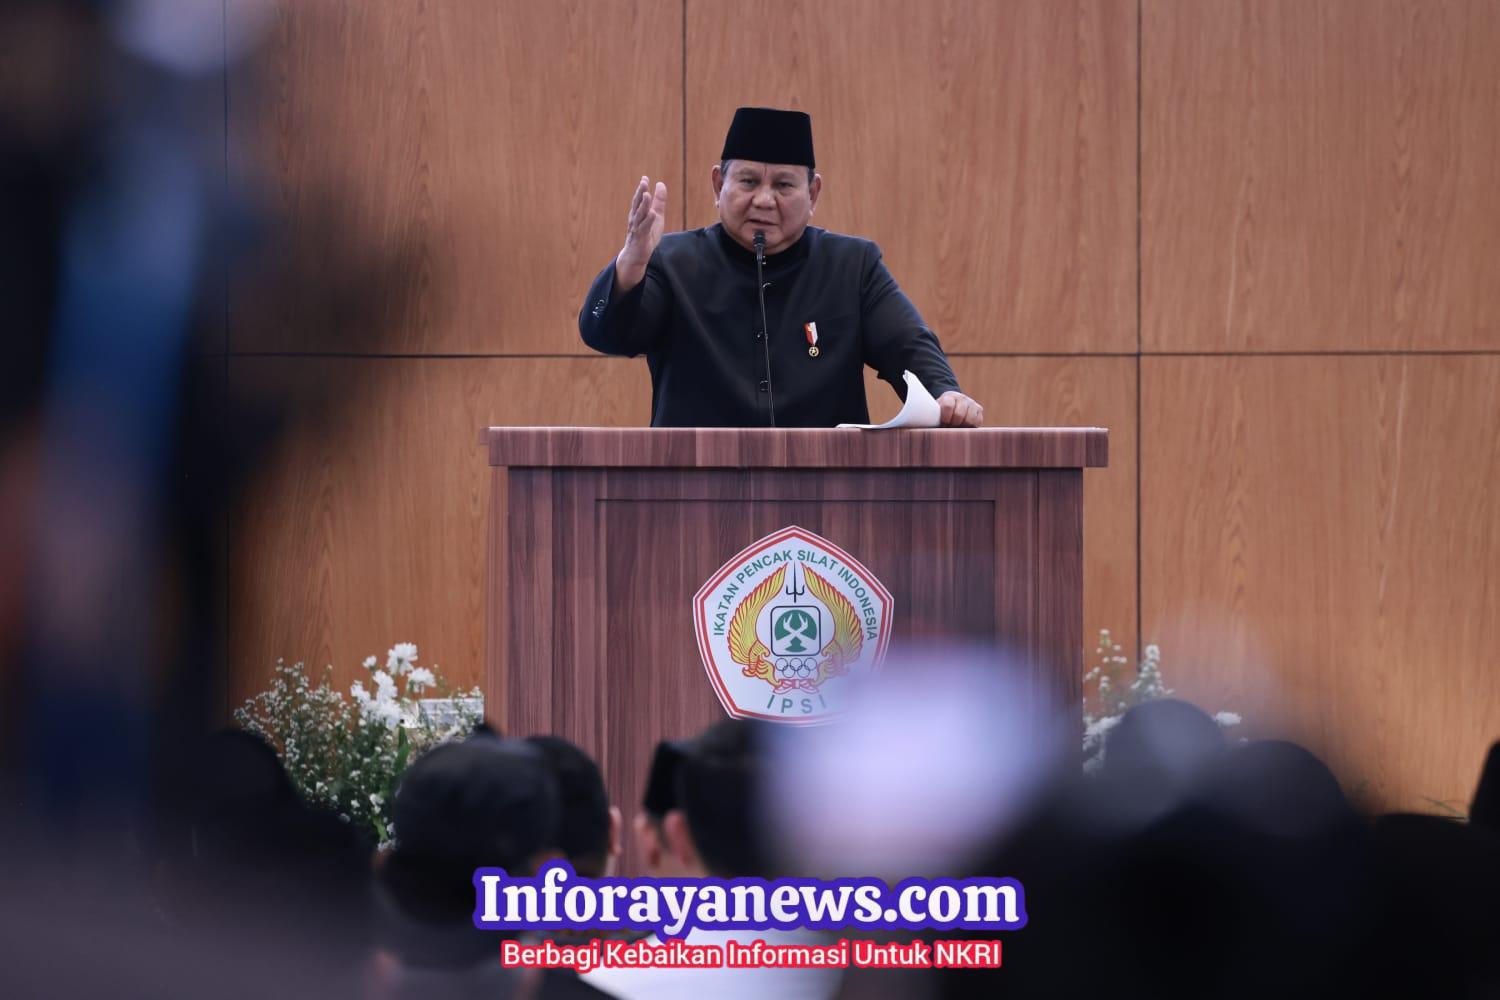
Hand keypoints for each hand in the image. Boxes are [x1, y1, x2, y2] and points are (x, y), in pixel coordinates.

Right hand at [615, 176, 667, 292]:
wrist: (636, 256)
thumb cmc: (646, 235)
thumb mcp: (656, 216)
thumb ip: (659, 201)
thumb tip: (660, 184)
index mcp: (638, 213)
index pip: (639, 198)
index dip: (641, 188)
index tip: (645, 177)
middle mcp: (635, 219)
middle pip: (637, 204)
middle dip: (640, 193)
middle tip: (643, 182)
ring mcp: (637, 229)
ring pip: (639, 215)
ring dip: (643, 205)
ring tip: (647, 195)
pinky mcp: (640, 238)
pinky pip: (644, 229)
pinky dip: (647, 221)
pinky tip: (652, 214)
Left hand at [936, 391, 983, 427]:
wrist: (952, 403)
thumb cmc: (941, 411)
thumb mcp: (935, 411)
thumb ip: (933, 417)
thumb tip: (932, 430)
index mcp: (949, 396)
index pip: (948, 406)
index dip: (945, 418)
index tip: (943, 423)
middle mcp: (962, 398)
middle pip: (959, 415)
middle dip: (953, 424)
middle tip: (949, 427)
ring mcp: (971, 403)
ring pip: (970, 419)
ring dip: (962, 426)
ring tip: (956, 428)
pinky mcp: (979, 409)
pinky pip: (977, 421)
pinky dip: (971, 427)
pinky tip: (964, 426)